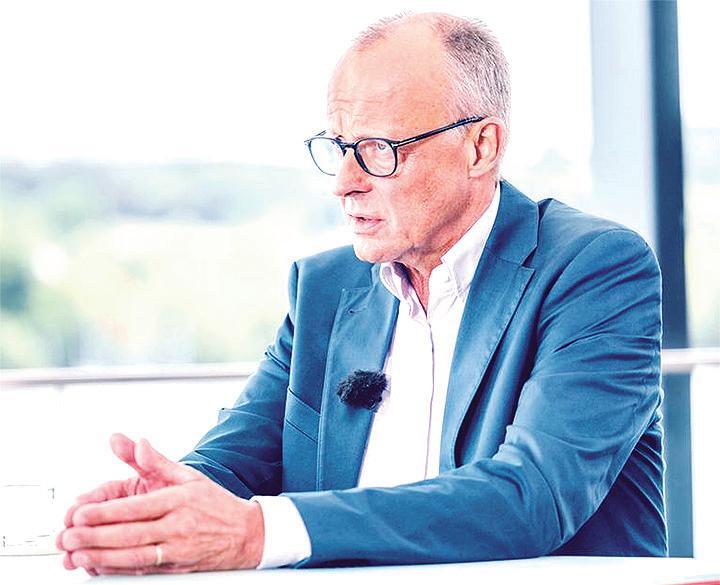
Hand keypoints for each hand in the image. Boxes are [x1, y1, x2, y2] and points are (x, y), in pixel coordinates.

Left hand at [56, 433, 264, 574]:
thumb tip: (138, 443)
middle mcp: (178, 526)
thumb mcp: (190, 476)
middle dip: (95, 537)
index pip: (136, 507)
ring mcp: (177, 550)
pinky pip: (143, 571)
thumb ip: (159, 462)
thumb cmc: (216, 504)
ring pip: (134, 557)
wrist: (248, 534)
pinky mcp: (177, 567)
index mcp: (179, 500)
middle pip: (130, 534)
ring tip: (77, 555)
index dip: (106, 512)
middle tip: (68, 536)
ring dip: (102, 557)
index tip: (81, 513)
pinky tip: (100, 567)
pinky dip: (119, 571)